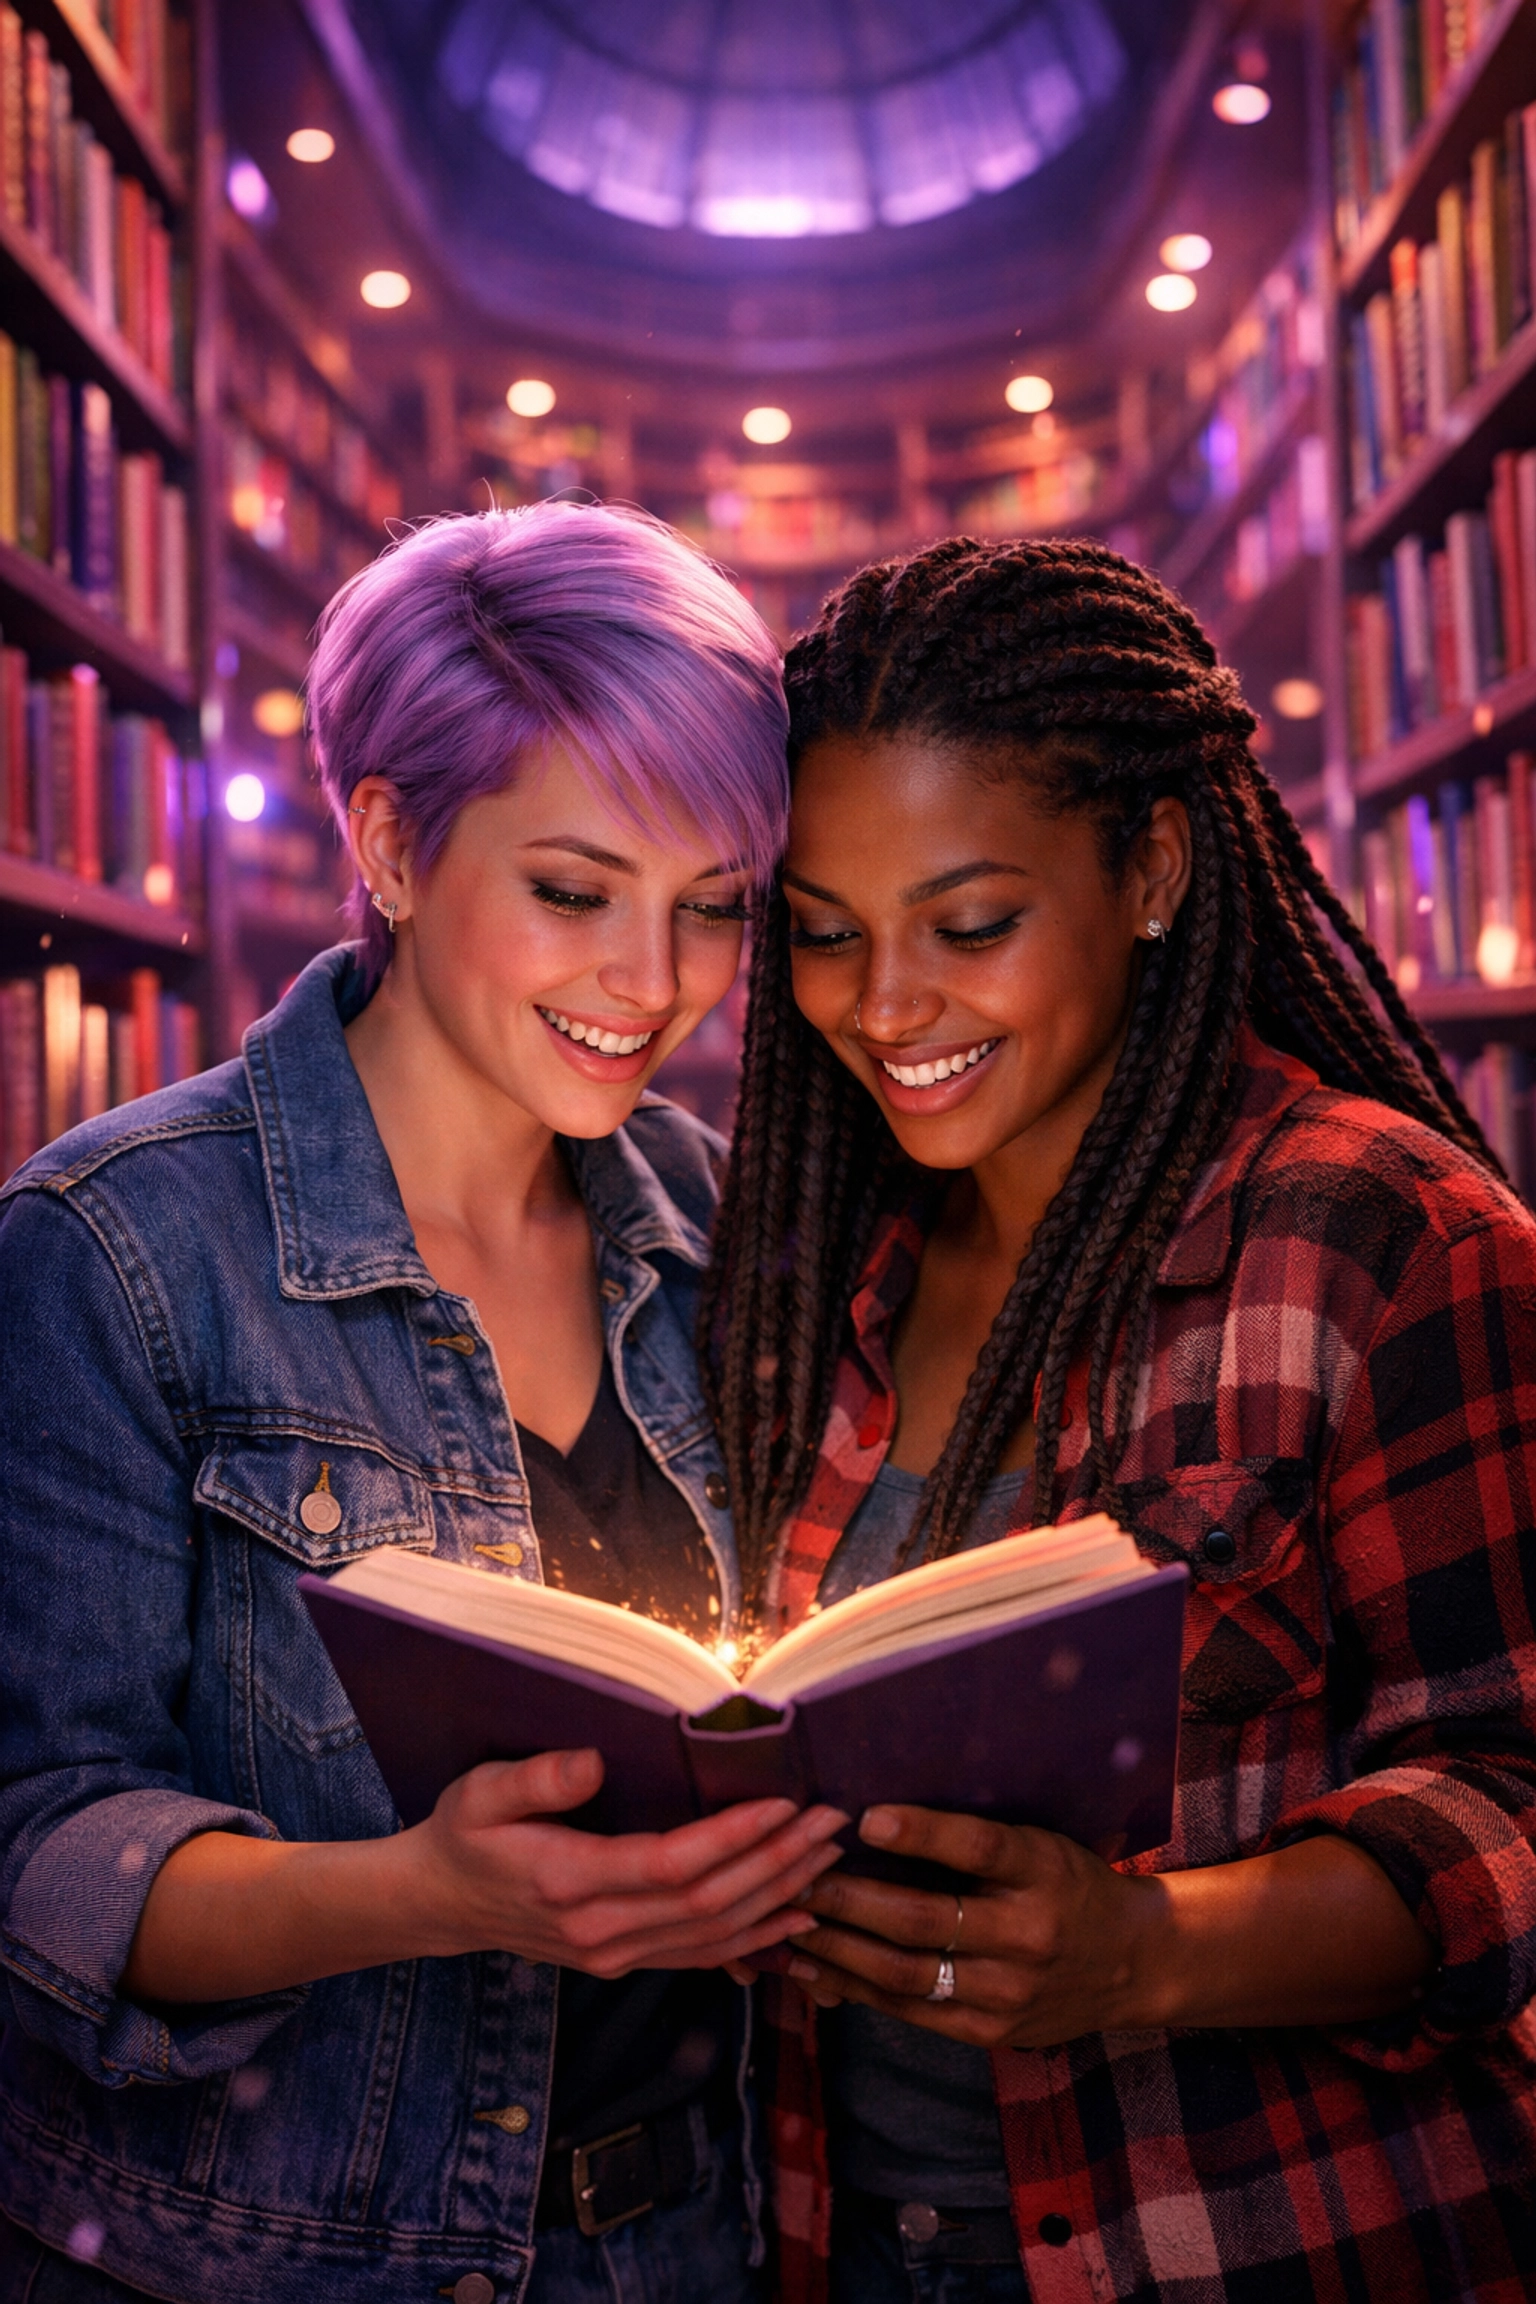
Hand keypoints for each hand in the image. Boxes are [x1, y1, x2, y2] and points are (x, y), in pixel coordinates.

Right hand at [404, 1748, 847, 1977]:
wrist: (439, 1905)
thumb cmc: (463, 1835)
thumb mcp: (480, 1793)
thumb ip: (535, 1779)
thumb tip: (593, 1760)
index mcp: (568, 1881)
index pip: (670, 1866)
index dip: (733, 1837)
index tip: (784, 1802)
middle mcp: (600, 1931)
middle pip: (709, 1904)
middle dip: (778, 1861)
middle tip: (832, 1819)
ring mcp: (615, 1955)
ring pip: (715, 1936)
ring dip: (779, 1896)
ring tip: (829, 1855)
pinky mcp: (624, 1962)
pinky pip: (703, 1958)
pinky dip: (757, 1940)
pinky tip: (797, 1917)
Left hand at [780, 1803, 1436, 2043]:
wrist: (1132, 1963)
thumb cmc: (1069, 1883)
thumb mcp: (1041, 1843)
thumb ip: (973, 1836)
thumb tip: (877, 1814)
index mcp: (1043, 1870)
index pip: (980, 1848)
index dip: (923, 1833)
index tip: (865, 1817)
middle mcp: (1028, 1933)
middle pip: (925, 1919)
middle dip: (848, 1899)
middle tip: (793, 1874)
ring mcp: (1010, 1991)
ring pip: (907, 1974)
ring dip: (838, 1950)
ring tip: (787, 1924)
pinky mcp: (993, 2030)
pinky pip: (913, 2012)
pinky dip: (858, 1991)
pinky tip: (818, 1971)